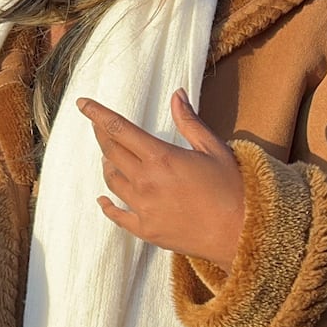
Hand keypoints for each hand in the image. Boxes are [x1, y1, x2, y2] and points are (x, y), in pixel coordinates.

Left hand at [77, 89, 245, 268]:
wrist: (244, 233)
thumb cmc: (234, 188)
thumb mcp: (214, 148)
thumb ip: (190, 121)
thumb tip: (177, 94)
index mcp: (161, 157)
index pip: (118, 129)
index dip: (97, 114)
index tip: (82, 104)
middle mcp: (145, 181)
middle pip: (110, 152)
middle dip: (101, 134)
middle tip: (97, 125)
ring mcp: (143, 208)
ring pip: (111, 180)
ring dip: (107, 165)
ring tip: (109, 157)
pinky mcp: (146, 230)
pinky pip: (116, 216)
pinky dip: (107, 205)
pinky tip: (103, 200)